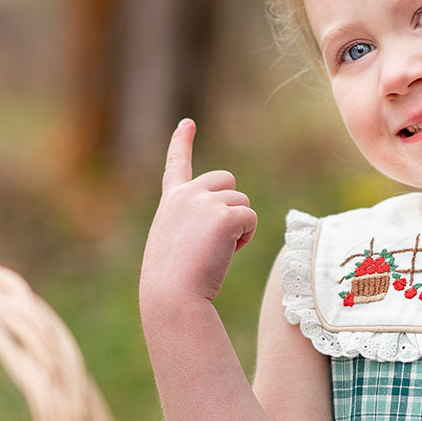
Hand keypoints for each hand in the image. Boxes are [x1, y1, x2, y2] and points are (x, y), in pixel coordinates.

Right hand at [141, 120, 257, 307]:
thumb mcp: (176, 248)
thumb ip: (196, 227)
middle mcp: (187, 195)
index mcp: (171, 203)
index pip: (176, 166)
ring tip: (216, 252)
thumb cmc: (174, 285)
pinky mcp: (225, 215)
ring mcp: (205, 202)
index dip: (182, 143)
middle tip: (217, 239)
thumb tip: (228, 224)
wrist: (173, 296)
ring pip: (243, 203)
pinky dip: (245, 237)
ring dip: (239, 228)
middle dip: (232, 205)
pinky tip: (227, 254)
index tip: (187, 123)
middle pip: (227, 181)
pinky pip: (250, 218)